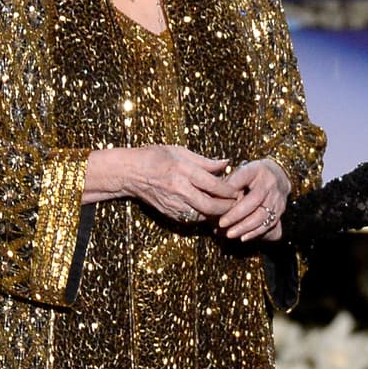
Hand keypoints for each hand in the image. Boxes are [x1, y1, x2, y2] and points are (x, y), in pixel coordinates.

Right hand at [87, 145, 235, 223]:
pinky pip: (192, 217)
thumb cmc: (155, 157)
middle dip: (227, 207)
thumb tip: (226, 163)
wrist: (129, 172)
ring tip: (227, 207)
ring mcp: (173, 203)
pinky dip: (203, 215)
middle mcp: (179, 190)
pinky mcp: (169, 213)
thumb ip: (205, 161)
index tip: (238, 190)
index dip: (229, 190)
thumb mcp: (180, 151)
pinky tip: (210, 209)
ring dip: (216, 213)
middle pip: (210, 205)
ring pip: (202, 214)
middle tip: (237, 203)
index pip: (213, 185)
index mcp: (183, 171)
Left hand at [217, 158, 290, 241]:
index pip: (242, 180)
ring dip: (244, 227)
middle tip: (221, 224)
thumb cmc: (251, 175)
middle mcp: (270, 183)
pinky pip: (269, 224)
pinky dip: (255, 232)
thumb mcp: (239, 172)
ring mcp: (277, 197)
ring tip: (230, 234)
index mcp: (257, 170)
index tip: (215, 205)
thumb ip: (228, 183)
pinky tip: (243, 237)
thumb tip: (212, 199)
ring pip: (262, 215)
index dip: (229, 193)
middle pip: (254, 201)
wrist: (277, 176)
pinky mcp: (281, 210)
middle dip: (236, 215)